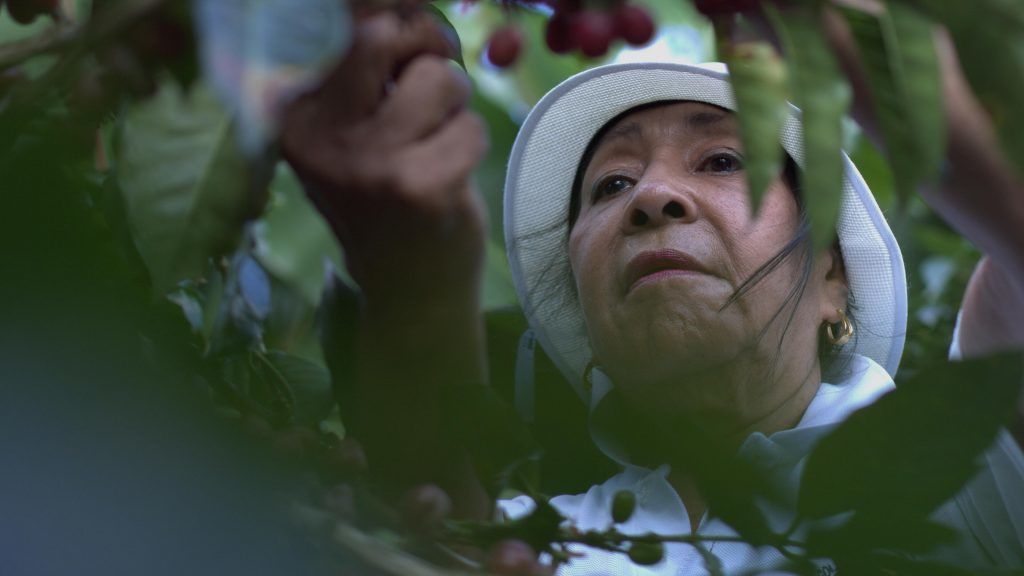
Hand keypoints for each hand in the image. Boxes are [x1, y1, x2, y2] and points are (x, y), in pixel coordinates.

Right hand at [281, 10, 488, 311]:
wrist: (406, 287)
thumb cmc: (384, 192)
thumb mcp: (352, 129)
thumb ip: (364, 70)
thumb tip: (401, 4)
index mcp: (292, 115)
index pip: (336, 30)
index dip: (388, 20)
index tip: (404, 36)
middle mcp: (319, 137)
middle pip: (382, 35)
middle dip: (425, 47)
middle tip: (435, 73)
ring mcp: (368, 164)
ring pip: (440, 79)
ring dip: (455, 104)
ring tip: (436, 139)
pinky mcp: (418, 187)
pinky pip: (472, 127)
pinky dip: (472, 144)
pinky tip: (449, 174)